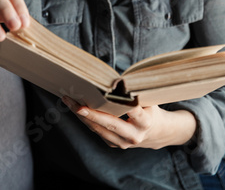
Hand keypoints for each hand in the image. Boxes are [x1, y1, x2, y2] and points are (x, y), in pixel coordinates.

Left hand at [62, 96, 196, 148]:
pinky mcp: (113, 144)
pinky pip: (97, 131)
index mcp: (145, 123)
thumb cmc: (151, 110)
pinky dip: (86, 119)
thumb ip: (136, 92)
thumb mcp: (150, 100)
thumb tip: (117, 80)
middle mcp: (133, 136)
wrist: (156, 133)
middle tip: (77, 105)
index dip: (123, 104)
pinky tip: (75, 107)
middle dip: (92, 114)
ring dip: (82, 116)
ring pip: (99, 129)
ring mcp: (122, 143)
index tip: (111, 95)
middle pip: (110, 124)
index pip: (134, 112)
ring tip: (68, 101)